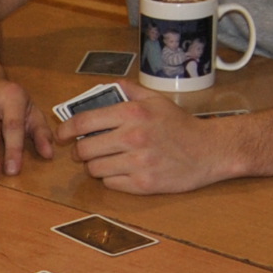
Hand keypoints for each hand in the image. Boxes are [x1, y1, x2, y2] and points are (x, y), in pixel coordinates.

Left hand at [63, 92, 241, 195]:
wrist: (210, 151)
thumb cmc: (181, 125)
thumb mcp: (156, 99)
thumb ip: (127, 91)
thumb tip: (101, 87)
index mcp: (132, 113)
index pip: (83, 122)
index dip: (66, 130)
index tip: (62, 135)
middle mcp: (133, 137)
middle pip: (84, 149)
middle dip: (80, 151)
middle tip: (85, 150)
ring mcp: (139, 163)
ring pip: (94, 170)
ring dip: (95, 166)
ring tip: (106, 160)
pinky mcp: (144, 185)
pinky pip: (111, 184)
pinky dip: (111, 178)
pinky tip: (122, 170)